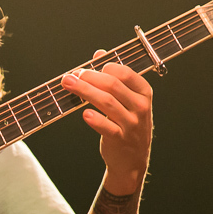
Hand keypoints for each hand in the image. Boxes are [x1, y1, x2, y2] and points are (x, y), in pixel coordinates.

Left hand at [61, 49, 152, 193]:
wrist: (132, 160)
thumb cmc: (127, 125)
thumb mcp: (127, 100)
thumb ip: (114, 77)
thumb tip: (99, 53)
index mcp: (143, 92)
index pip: (125, 73)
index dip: (102, 67)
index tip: (84, 69)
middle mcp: (140, 106)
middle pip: (112, 85)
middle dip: (88, 78)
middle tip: (70, 76)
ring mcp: (131, 124)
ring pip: (107, 103)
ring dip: (85, 92)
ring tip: (69, 86)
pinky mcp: (120, 139)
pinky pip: (107, 127)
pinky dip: (95, 119)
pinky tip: (84, 114)